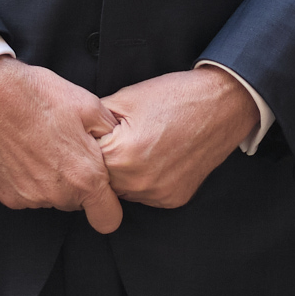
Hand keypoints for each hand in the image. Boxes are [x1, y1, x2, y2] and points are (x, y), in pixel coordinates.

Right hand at [0, 56, 125, 233]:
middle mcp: (58, 195)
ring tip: (43, 146)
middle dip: (79, 183)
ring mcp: (29, 198)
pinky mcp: (7, 195)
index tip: (101, 187)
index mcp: (85, 178)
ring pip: (53, 198)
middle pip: (78, 204)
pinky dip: (29, 179)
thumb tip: (120, 146)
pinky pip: (28, 194)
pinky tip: (24, 152)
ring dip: (53, 181)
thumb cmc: (40, 96)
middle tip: (67, 149)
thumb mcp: (90, 106)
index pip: (108, 219)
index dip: (109, 204)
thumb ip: (111, 135)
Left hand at [92, 69, 259, 212]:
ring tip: (137, 147)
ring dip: (122, 175)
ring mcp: (158, 194)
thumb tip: (73, 131)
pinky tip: (154, 158)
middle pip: (101, 181)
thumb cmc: (173, 96)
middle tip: (115, 141)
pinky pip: (145, 195)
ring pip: (122, 190)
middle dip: (102, 163)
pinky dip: (144, 180)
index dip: (86, 146)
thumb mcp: (125, 99)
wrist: (221, 106)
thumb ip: (94, 121)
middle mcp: (138, 182)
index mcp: (121, 156)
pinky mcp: (173, 199)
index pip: (84, 161)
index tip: (92, 136)